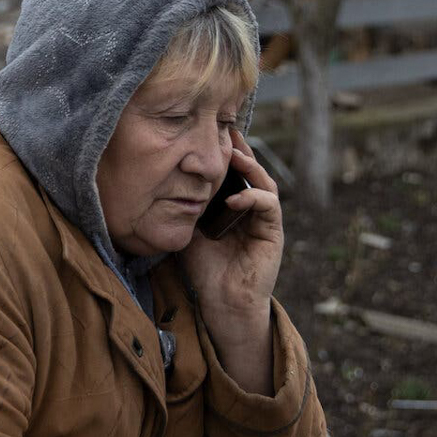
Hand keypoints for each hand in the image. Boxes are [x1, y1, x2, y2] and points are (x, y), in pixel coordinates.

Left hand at [181, 131, 283, 317]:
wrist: (222, 304)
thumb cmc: (204, 271)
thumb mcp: (189, 232)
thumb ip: (186, 209)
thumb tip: (163, 183)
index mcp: (232, 208)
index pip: (231, 174)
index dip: (224, 154)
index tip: (209, 134)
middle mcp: (251, 210)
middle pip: (250, 171)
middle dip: (240, 151)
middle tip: (227, 132)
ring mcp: (264, 220)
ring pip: (264, 183)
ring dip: (250, 167)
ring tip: (234, 155)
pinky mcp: (273, 233)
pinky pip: (269, 206)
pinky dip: (253, 198)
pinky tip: (234, 198)